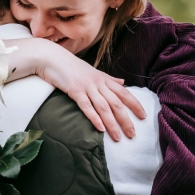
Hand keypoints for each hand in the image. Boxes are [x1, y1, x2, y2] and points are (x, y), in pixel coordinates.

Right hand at [5, 38, 145, 141]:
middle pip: (117, 103)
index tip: (144, 116)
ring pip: (104, 107)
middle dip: (126, 120)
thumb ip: (109, 79)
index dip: (135, 104)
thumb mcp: (93, 71)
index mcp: (104, 79)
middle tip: (133, 134)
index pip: (124, 93)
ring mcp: (87, 86)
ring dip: (112, 123)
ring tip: (118, 137)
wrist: (51, 57)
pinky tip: (100, 128)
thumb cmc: (71, 66)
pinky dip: (94, 118)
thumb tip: (123, 82)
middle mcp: (98, 83)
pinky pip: (87, 106)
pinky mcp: (74, 91)